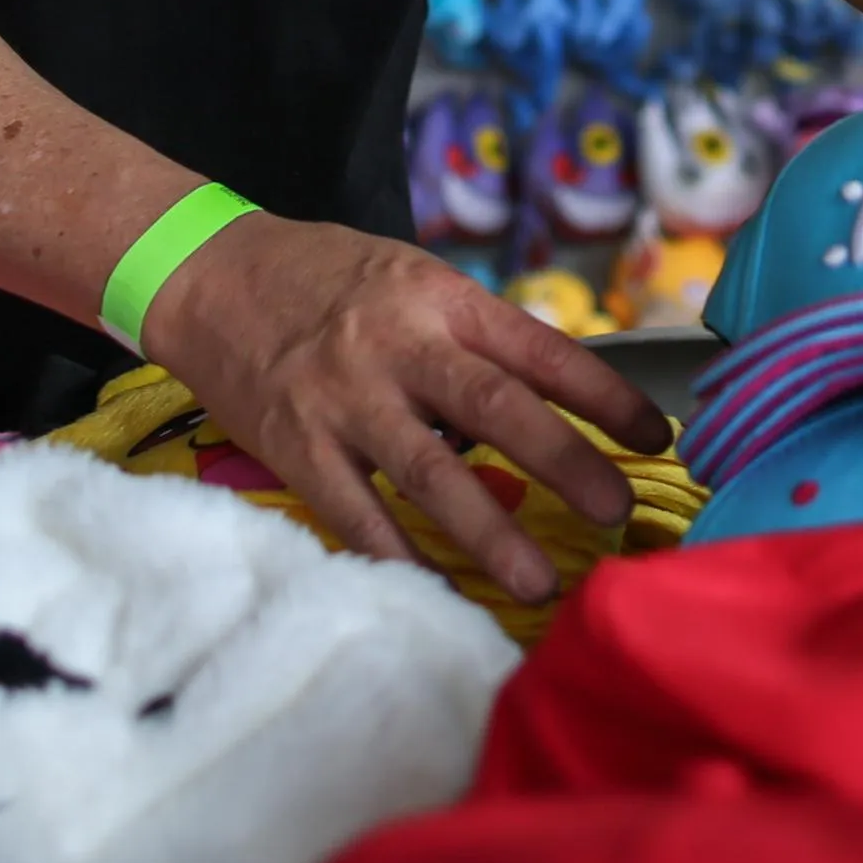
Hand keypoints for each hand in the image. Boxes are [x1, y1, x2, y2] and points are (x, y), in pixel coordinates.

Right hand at [140, 211, 666, 603]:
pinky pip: (353, 513)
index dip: (603, 395)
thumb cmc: (324, 278)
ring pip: (428, 474)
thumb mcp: (411, 280)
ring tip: (537, 583)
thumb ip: (473, 338)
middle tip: (618, 514)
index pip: (538, 349)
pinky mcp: (295, 447)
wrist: (206, 272)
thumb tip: (553, 404)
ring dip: (487, 535)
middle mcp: (396, 346)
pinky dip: (396, 555)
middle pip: (496, 409)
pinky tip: (436, 590)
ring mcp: (343, 400)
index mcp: (438, 299)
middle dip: (565, 464)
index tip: (655, 438)